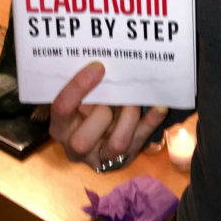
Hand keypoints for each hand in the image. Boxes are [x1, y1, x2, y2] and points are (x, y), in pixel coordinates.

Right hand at [49, 62, 168, 171]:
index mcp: (60, 126)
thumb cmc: (86, 105)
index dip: (78, 87)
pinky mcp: (124, 158)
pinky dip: (151, 122)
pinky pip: (140, 141)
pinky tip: (160, 106)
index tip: (98, 67)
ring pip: (116, 145)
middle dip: (102, 114)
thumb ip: (88, 86)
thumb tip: (105, 62)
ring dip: (129, 117)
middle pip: (82, 140)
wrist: (98, 132)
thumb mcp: (79, 97)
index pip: (62, 108)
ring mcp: (100, 157)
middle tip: (113, 97)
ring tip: (133, 100)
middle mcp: (75, 147)